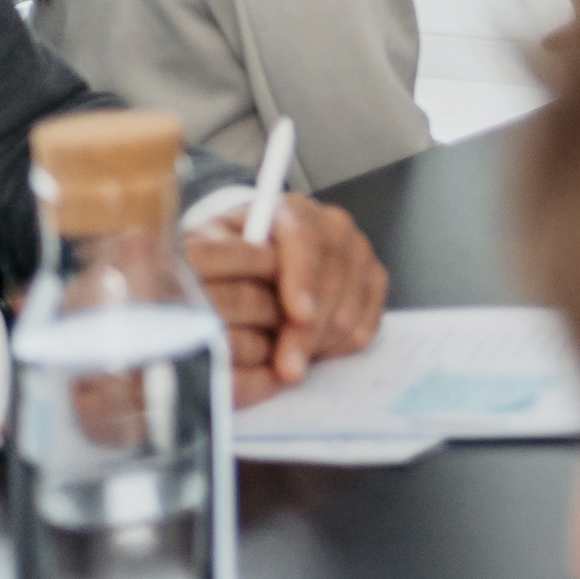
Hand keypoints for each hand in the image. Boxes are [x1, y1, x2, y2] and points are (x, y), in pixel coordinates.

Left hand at [188, 195, 388, 402]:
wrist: (250, 262)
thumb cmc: (226, 260)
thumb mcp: (207, 252)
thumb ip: (213, 260)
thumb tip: (210, 282)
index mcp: (291, 212)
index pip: (307, 239)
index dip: (304, 278)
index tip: (297, 316)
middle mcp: (331, 225)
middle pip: (335, 278)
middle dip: (310, 329)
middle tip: (287, 367)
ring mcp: (357, 251)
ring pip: (352, 305)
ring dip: (322, 342)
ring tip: (290, 363)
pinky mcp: (372, 278)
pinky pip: (368, 320)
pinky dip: (341, 344)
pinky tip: (313, 352)